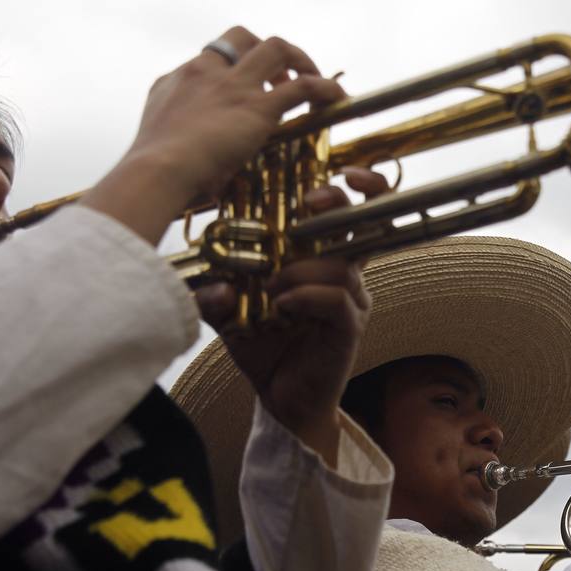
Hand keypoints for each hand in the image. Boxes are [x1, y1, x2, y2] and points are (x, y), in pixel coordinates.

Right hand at [82, 26, 345, 243]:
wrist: (155, 171)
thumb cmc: (151, 172)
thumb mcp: (158, 146)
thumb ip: (180, 147)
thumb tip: (204, 176)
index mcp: (178, 80)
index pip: (211, 57)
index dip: (233, 65)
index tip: (245, 84)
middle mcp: (206, 72)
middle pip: (242, 37)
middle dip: (265, 50)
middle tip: (281, 77)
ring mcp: (233, 86)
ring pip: (276, 48)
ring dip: (299, 59)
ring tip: (313, 77)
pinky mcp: (257, 106)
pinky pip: (303, 87)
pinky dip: (324, 89)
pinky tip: (336, 98)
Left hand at [197, 169, 388, 465]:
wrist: (282, 400)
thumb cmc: (263, 347)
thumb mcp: (230, 309)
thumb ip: (217, 287)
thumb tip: (207, 276)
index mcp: (322, 258)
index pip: (349, 211)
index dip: (355, 185)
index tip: (341, 169)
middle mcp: (345, 273)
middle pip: (364, 223)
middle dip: (340, 203)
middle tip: (310, 203)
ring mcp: (352, 299)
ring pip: (341, 263)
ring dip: (301, 268)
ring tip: (271, 287)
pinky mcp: (349, 326)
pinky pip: (337, 298)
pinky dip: (306, 296)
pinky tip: (282, 307)